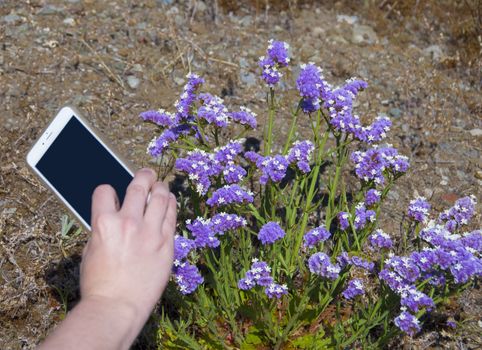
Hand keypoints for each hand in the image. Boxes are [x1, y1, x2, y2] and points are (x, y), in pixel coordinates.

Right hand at [80, 168, 176, 324]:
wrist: (117, 306)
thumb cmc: (99, 283)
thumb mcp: (91, 250)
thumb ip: (103, 228)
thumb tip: (110, 216)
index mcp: (103, 223)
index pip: (105, 191)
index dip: (107, 191)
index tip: (112, 194)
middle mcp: (128, 222)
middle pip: (138, 186)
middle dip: (143, 175)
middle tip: (147, 173)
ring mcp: (150, 232)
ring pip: (160, 197)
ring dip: (160, 187)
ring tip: (161, 185)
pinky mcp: (167, 243)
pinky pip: (171, 215)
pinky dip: (170, 204)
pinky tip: (170, 200)